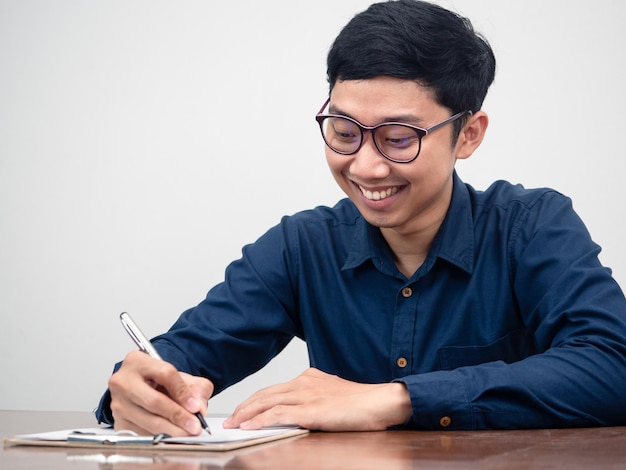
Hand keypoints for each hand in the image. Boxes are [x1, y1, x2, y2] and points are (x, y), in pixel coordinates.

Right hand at [108, 350, 213, 435]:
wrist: (142, 386)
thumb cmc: (159, 380)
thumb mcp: (181, 376)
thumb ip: (196, 387)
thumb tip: (199, 407)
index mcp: (138, 361)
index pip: (164, 375)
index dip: (182, 393)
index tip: (195, 407)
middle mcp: (123, 381)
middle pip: (154, 401)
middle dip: (177, 416)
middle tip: (194, 425)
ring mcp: (118, 403)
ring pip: (148, 420)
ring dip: (171, 430)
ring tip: (187, 432)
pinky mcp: (118, 422)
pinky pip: (142, 433)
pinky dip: (160, 437)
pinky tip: (173, 435)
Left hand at [223, 368, 411, 430]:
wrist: (379, 401)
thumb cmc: (362, 403)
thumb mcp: (332, 396)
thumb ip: (314, 399)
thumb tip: (299, 412)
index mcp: (309, 378)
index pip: (274, 389)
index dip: (255, 400)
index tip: (243, 410)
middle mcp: (304, 382)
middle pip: (265, 394)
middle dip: (245, 407)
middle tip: (230, 419)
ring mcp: (306, 395)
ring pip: (267, 402)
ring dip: (246, 414)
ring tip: (233, 424)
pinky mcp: (310, 409)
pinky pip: (278, 414)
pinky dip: (260, 420)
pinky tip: (249, 427)